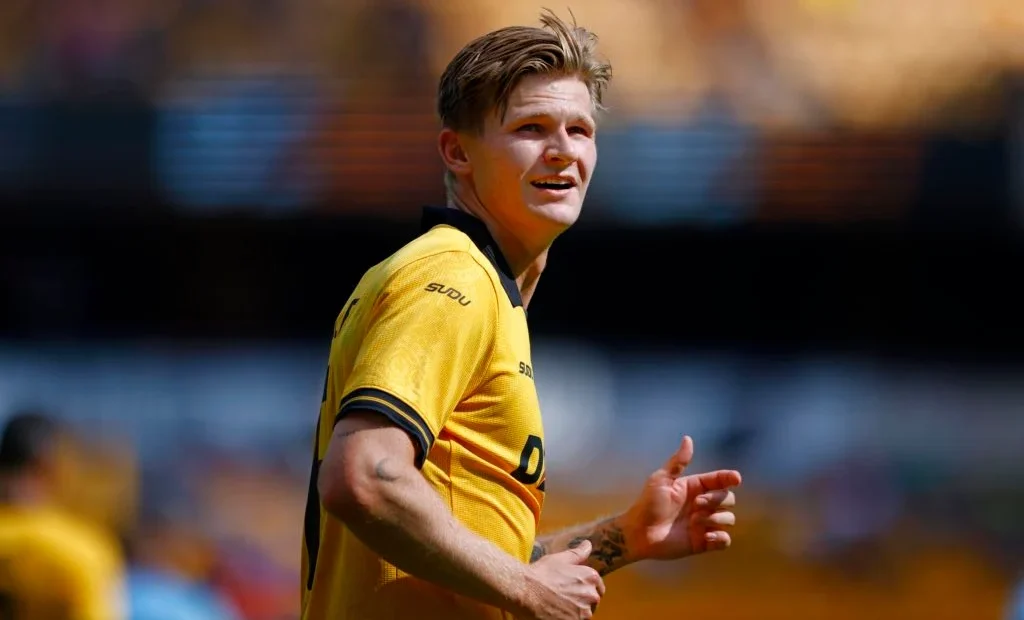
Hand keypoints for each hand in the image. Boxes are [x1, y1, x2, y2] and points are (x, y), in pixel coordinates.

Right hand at [516, 539, 604, 618]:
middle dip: (581, 600)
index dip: (586, 589)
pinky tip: (557, 613)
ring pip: (585, 614)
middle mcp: (591, 595)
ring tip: (559, 606)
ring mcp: (584, 612)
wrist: (526, 591)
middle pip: (592, 601)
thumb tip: (588, 544)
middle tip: (564, 598)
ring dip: (576, 612)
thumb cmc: (542, 573)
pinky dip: (569, 618)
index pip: (598, 588)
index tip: (576, 590)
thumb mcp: (560, 559)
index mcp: (591, 577)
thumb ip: (578, 553)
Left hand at [622, 435, 741, 561]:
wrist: (639, 533)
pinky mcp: (704, 542)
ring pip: (729, 518)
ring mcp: (704, 523)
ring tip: (695, 521)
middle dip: (716, 500)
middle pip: (728, 498)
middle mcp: (703, 504)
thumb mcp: (661, 480)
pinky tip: (707, 536)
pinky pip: (725, 540)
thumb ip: (677, 462)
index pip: (719, 480)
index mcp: (694, 487)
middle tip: (696, 505)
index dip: (729, 478)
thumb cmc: (648, 504)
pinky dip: (721, 538)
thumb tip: (688, 438)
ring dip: (716, 518)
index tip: (736, 478)